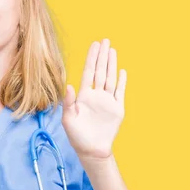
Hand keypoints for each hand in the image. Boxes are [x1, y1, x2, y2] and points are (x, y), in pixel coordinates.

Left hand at [62, 39, 126, 160]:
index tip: (94, 45)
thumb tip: (69, 86)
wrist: (91, 149)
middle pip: (100, 71)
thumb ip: (68, 102)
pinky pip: (120, 92)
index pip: (88, 73)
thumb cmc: (76, 135)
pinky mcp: (117, 109)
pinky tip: (122, 71)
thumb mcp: (68, 119)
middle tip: (105, 40)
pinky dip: (121, 82)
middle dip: (102, 56)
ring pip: (110, 78)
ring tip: (113, 50)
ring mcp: (107, 101)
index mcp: (83, 96)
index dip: (91, 59)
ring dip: (112, 64)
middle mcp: (96, 95)